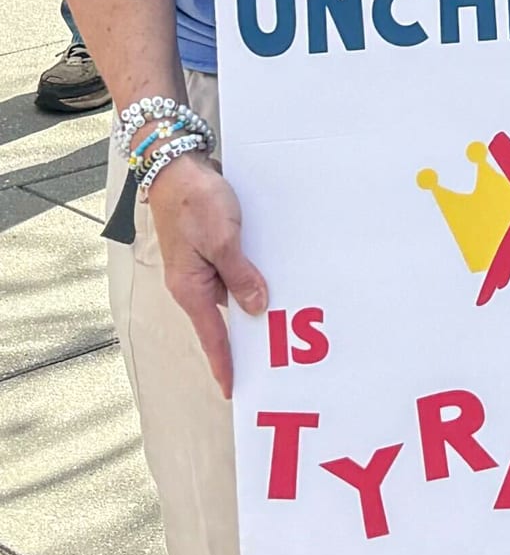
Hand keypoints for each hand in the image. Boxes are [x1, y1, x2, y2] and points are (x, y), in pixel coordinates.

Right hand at [147, 151, 266, 395]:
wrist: (178, 166)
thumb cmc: (195, 201)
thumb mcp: (222, 240)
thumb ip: (240, 275)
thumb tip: (255, 308)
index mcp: (190, 288)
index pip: (211, 336)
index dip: (224, 363)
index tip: (234, 389)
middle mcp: (195, 283)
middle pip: (225, 318)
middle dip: (247, 335)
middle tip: (274, 359)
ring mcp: (203, 266)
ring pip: (233, 292)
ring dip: (254, 300)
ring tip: (287, 319)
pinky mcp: (213, 249)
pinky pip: (235, 270)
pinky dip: (252, 276)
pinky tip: (275, 276)